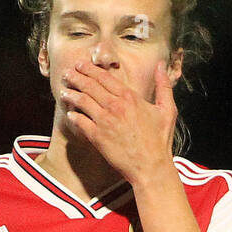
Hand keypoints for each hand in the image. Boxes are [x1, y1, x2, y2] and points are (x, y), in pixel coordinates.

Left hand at [59, 60, 177, 186]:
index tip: (81, 65)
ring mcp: (104, 121)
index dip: (90, 70)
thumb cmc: (160, 140)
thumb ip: (163, 85)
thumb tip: (161, 65)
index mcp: (130, 97)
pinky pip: (80, 122)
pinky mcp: (97, 137)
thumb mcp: (168, 109)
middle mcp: (115, 106)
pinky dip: (73, 115)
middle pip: (90, 86)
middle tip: (66, 72)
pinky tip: (69, 113)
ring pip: (82, 101)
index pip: (105, 78)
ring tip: (63, 90)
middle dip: (76, 77)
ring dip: (71, 94)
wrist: (151, 166)